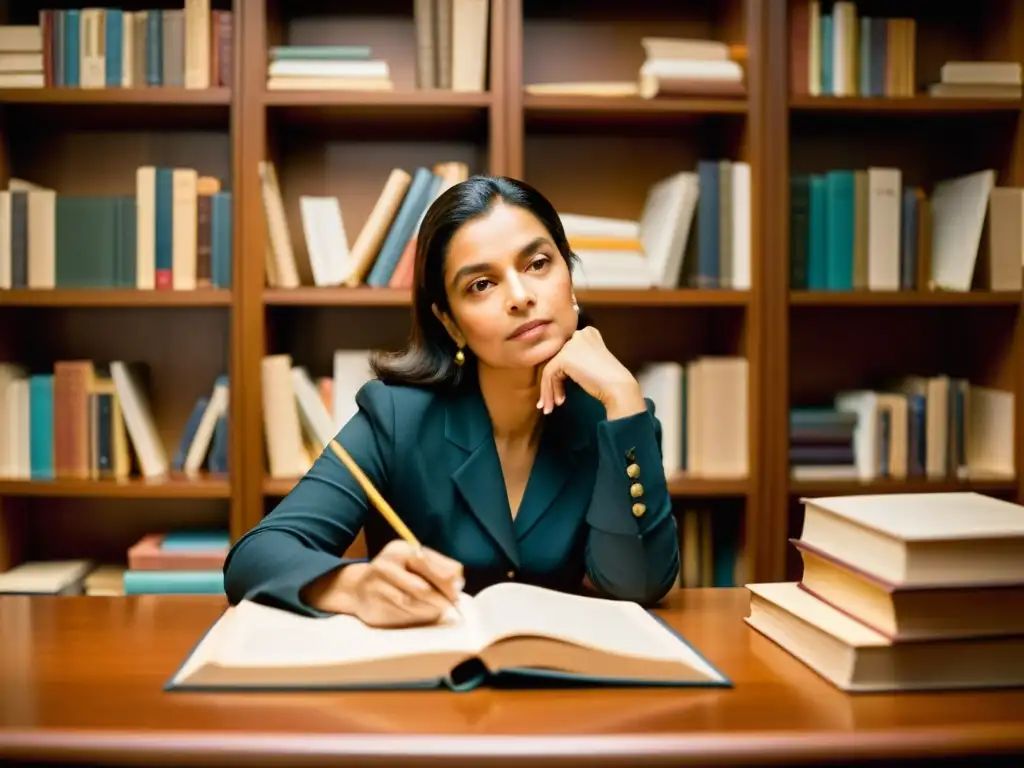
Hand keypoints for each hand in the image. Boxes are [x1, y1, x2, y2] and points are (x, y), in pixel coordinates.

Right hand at [304, 540, 463, 627]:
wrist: (358, 588)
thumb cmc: (397, 575)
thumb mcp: (414, 563)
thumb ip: (438, 568)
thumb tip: (458, 583)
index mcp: (400, 549)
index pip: (427, 562)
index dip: (445, 579)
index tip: (458, 590)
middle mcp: (385, 565)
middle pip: (420, 586)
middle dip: (440, 597)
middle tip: (452, 604)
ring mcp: (376, 587)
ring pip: (410, 603)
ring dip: (429, 609)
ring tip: (439, 609)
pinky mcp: (372, 606)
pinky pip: (399, 614)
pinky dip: (415, 616)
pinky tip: (422, 614)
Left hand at [537, 327, 645, 418]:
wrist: (618, 386)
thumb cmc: (609, 380)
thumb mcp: (592, 363)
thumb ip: (577, 360)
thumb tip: (555, 373)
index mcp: (588, 333)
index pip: (566, 353)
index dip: (562, 374)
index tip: (561, 390)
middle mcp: (579, 334)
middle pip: (557, 361)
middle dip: (553, 383)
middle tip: (552, 401)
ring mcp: (571, 345)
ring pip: (551, 369)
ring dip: (549, 390)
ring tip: (551, 407)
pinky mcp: (564, 357)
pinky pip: (549, 375)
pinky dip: (549, 391)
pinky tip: (559, 402)